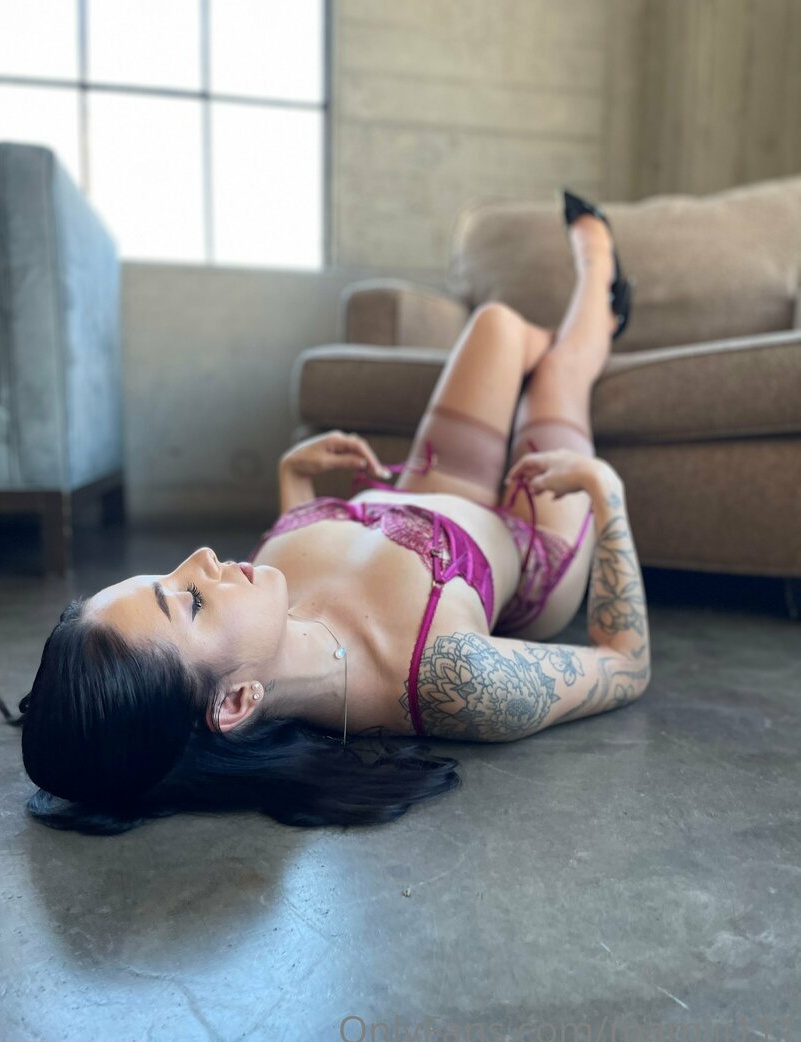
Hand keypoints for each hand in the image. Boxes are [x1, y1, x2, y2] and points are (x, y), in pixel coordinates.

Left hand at [280, 431, 390, 479]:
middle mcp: (339, 438)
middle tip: (383, 475)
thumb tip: (362, 462)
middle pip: (361, 448)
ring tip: (380, 473)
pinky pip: (353, 455)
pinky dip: (361, 462)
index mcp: (335, 439)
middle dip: (372, 461)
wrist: (293, 463)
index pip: (358, 446)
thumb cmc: (306, 462)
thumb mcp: (325, 463)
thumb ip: (344, 462)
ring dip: (369, 462)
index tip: (377, 470)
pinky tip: (369, 470)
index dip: (370, 458)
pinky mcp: (338, 450)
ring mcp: (339, 444)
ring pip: (358, 451)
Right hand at [505, 449, 620, 499]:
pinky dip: (556, 487)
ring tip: (538, 494)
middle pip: (539, 466)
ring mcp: (570, 463)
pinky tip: (556, 498)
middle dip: (529, 477)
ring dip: (542, 483)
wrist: (597, 476)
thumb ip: (536, 484)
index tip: (509, 482)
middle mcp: (558, 456)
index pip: (527, 461)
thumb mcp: (549, 482)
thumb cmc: (570, 478)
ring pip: (551, 473)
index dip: (516, 471)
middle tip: (523, 487)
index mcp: (548, 457)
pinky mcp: (580, 471)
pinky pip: (564, 478)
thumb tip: (532, 486)